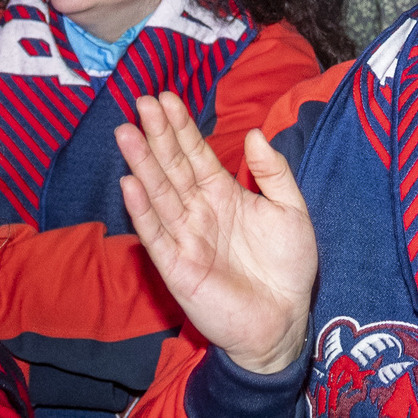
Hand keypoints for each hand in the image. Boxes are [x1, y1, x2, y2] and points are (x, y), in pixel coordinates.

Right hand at [115, 92, 316, 377]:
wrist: (285, 319)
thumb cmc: (288, 266)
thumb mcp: (291, 210)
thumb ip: (273, 172)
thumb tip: (255, 132)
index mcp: (223, 194)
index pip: (196, 154)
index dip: (180, 127)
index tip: (165, 97)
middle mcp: (199, 211)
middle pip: (172, 166)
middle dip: (157, 134)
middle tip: (141, 101)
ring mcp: (185, 237)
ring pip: (159, 193)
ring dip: (142, 163)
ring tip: (126, 132)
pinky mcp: (177, 266)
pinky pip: (156, 234)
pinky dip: (143, 210)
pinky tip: (130, 184)